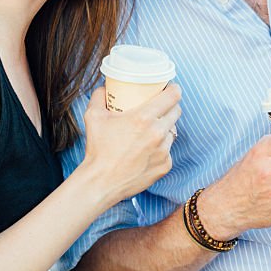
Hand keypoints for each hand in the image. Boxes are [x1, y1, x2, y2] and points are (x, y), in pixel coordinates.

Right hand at [79, 85, 181, 206]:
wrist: (100, 182)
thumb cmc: (97, 149)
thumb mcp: (93, 116)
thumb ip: (99, 97)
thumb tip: (104, 88)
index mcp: (144, 118)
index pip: (173, 96)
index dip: (174, 89)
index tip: (171, 87)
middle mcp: (158, 133)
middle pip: (176, 112)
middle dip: (170, 107)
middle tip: (161, 107)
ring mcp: (163, 151)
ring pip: (172, 132)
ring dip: (166, 128)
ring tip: (153, 130)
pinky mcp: (165, 166)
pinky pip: (167, 151)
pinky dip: (160, 149)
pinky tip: (148, 150)